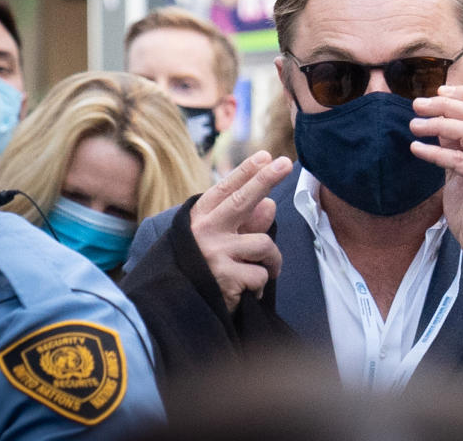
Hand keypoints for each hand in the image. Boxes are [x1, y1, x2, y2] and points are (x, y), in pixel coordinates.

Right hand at [189, 150, 292, 310]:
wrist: (175, 307)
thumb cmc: (203, 268)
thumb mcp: (218, 242)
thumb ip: (243, 224)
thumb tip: (270, 204)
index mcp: (200, 218)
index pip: (227, 189)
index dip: (247, 172)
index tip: (267, 156)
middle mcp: (205, 232)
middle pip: (243, 200)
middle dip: (266, 179)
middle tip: (287, 163)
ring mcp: (214, 254)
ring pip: (264, 245)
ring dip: (272, 261)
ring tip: (265, 270)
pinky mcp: (225, 279)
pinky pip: (261, 275)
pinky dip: (260, 285)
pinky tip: (246, 292)